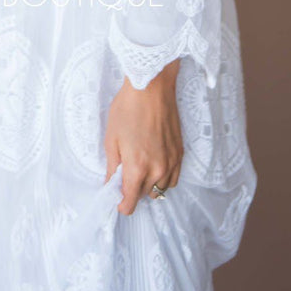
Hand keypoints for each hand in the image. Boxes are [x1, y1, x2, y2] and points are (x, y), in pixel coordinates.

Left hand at [104, 59, 182, 215]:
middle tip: (124, 171)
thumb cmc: (128, 108)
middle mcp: (157, 170)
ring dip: (149, 185)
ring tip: (140, 166)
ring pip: (159, 189)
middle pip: (144, 196)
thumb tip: (110, 186)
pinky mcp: (180, 153)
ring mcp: (171, 162)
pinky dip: (163, 178)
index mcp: (137, 168)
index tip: (115, 195)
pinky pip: (173, 179)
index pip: (130, 204)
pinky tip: (155, 165)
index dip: (120, 203)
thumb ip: (112, 168)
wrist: (152, 87)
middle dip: (132, 190)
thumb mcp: (111, 139)